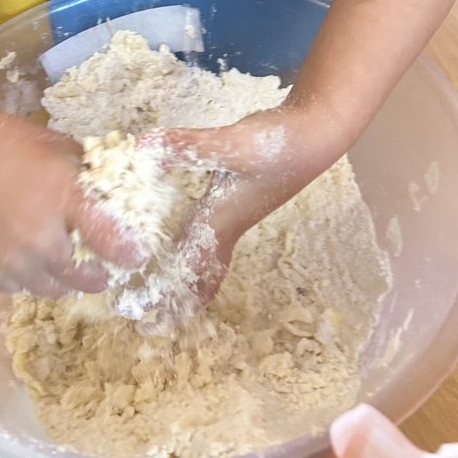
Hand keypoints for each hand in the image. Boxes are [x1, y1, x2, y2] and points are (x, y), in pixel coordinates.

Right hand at [0, 100, 148, 297]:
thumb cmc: (20, 149)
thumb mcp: (68, 152)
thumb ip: (96, 181)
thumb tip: (129, 201)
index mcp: (66, 198)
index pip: (113, 242)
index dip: (130, 254)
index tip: (135, 257)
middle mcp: (40, 236)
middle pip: (85, 279)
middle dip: (96, 275)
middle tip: (96, 266)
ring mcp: (11, 258)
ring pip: (52, 290)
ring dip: (60, 279)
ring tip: (54, 255)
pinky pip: (19, 288)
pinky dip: (25, 276)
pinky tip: (21, 250)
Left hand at [151, 106, 336, 305]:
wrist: (315, 134)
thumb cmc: (279, 145)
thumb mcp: (233, 146)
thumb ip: (190, 146)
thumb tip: (142, 147)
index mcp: (220, 223)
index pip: (190, 273)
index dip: (168, 300)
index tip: (142, 324)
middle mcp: (225, 225)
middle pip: (200, 277)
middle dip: (175, 300)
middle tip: (143, 321)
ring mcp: (231, 212)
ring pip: (203, 257)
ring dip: (182, 277)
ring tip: (154, 291)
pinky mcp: (232, 195)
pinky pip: (204, 234)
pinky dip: (187, 246)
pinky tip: (172, 238)